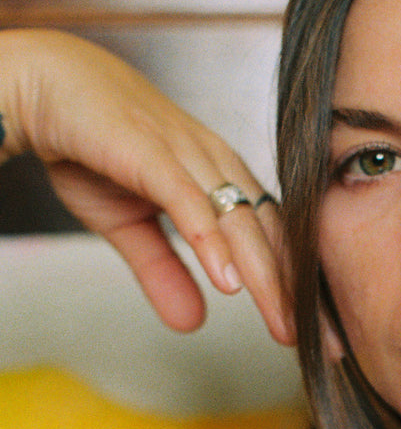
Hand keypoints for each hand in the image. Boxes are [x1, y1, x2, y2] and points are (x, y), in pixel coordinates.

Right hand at [0, 28, 292, 341]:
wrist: (48, 85)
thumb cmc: (95, 146)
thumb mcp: (130, 225)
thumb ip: (163, 271)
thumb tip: (193, 323)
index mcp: (223, 178)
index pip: (274, 239)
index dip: (298, 287)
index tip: (321, 335)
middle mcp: (218, 164)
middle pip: (270, 235)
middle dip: (297, 292)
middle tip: (324, 343)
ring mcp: (188, 155)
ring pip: (239, 222)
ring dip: (265, 277)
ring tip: (284, 323)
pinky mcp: (151, 152)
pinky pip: (189, 200)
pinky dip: (210, 241)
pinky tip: (228, 281)